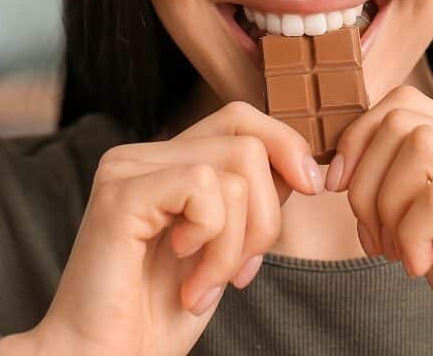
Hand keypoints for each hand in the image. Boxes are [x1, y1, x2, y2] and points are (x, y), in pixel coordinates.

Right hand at [4, 100, 323, 355]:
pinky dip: (213, 242)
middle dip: (267, 213)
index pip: (241, 118)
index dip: (286, 146)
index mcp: (164, 162)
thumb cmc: (159, 314)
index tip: (312, 189)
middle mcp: (141, 155)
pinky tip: (188, 281)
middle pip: (247, 140)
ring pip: (234, 170)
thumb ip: (251, 199)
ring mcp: (126, 170)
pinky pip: (204, 188)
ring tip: (205, 287)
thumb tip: (301, 164)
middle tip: (242, 271)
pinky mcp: (120, 195)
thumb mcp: (224, 246)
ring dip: (237, 244)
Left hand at [328, 86, 432, 355]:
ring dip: (386, 204)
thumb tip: (347, 166)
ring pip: (419, 146)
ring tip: (395, 251)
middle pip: (403, 118)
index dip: (358, 140)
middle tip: (372, 233)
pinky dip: (410, 233)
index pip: (405, 103)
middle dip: (364, 176)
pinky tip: (419, 266)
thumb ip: (409, 193)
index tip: (344, 191)